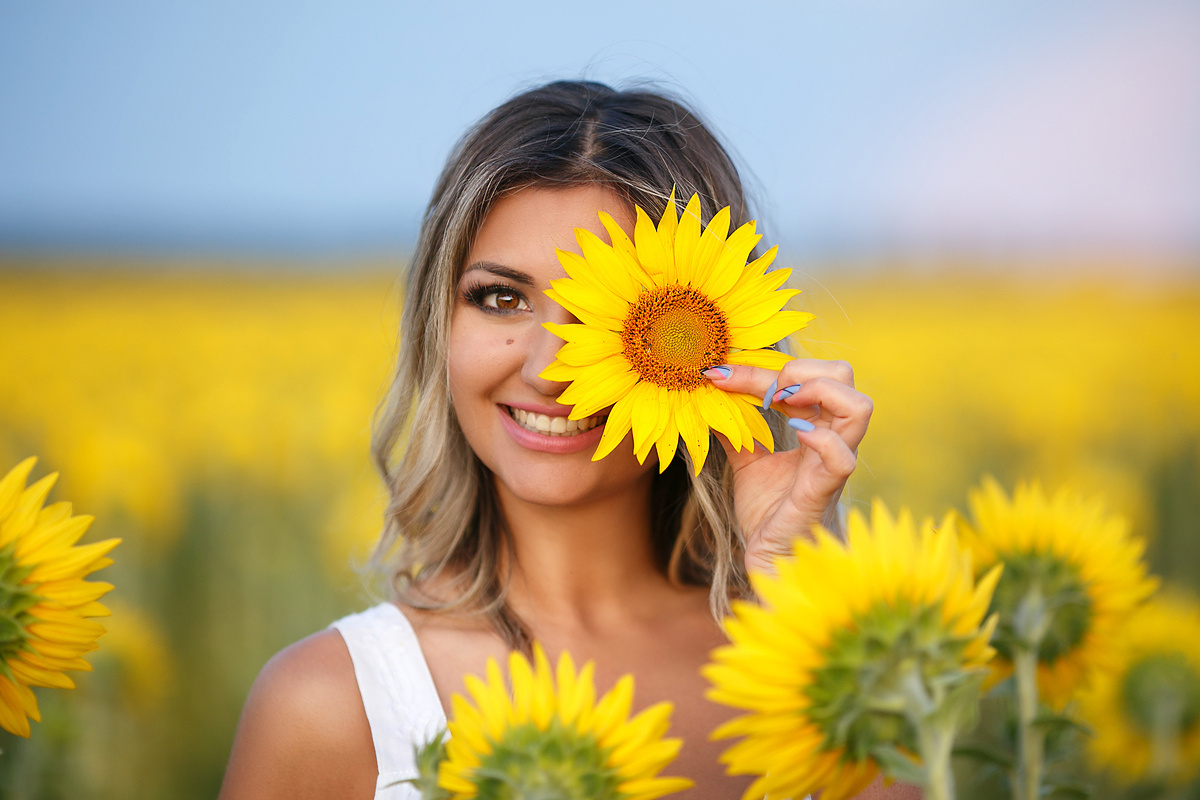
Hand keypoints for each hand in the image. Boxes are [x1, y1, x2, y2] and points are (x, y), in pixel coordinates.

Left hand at [703, 359, 871, 576]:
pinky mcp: (823, 491)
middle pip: (844, 378)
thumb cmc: (768, 511)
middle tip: (766, 389)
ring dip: (818, 391)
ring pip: (858, 408)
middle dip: (804, 369)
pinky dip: (821, 439)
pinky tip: (794, 434)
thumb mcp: (746, 461)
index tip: (719, 373)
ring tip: (781, 401)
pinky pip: (841, 458)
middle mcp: (831, 440)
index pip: (805, 377)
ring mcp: (832, 464)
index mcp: (816, 428)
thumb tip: (710, 397)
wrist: (770, 558)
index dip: (761, 370)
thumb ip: (737, 430)